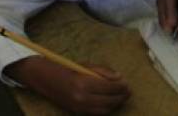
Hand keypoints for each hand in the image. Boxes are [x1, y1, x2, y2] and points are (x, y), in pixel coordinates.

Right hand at [5, 56, 129, 114]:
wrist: (49, 80)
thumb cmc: (69, 70)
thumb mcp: (87, 66)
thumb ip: (105, 72)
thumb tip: (121, 78)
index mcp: (84, 83)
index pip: (109, 87)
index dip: (121, 87)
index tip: (128, 84)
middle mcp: (82, 97)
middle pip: (108, 101)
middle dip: (121, 97)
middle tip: (128, 92)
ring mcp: (79, 107)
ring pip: (104, 110)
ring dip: (115, 104)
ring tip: (122, 98)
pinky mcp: (77, 112)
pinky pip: (96, 113)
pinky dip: (106, 109)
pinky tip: (111, 103)